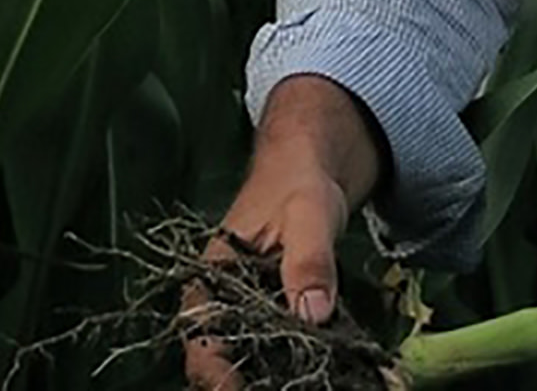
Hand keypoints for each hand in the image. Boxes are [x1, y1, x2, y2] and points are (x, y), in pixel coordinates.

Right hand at [183, 75, 382, 389]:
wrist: (308, 168)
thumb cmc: (298, 183)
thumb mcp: (308, 215)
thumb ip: (309, 261)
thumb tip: (314, 314)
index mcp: (210, 281)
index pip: (202, 343)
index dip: (219, 378)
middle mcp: (221, 304)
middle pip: (225, 362)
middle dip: (255, 382)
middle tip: (301, 386)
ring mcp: (247, 312)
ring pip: (254, 360)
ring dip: (280, 376)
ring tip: (322, 382)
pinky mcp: (273, 315)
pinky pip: (280, 349)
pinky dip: (300, 363)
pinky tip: (335, 371)